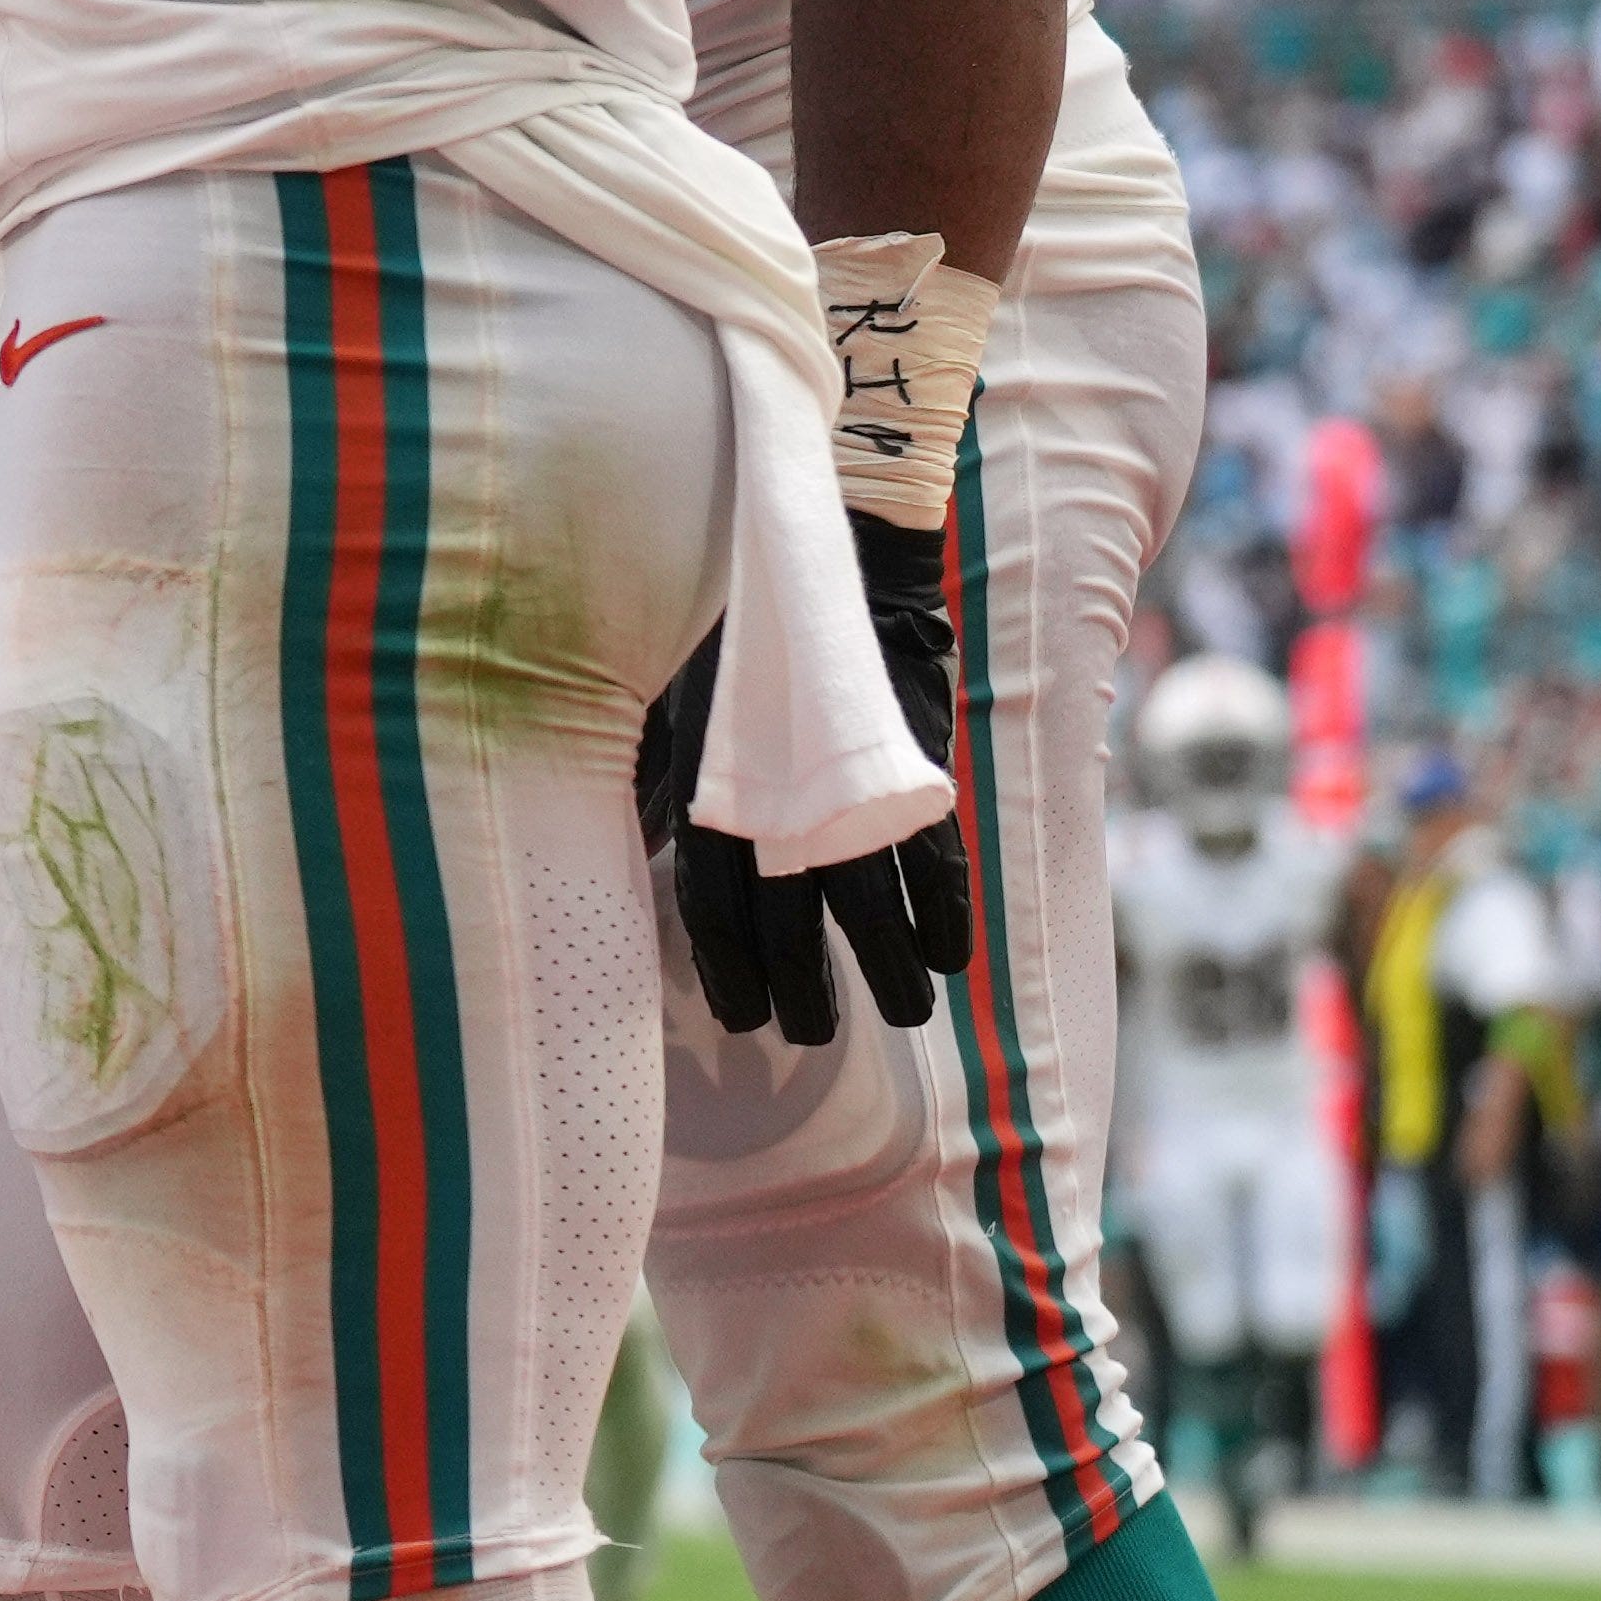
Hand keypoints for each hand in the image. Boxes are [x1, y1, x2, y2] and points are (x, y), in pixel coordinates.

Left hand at [634, 509, 971, 1045]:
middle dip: (803, 984)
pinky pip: (931, 854)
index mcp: (712, 782)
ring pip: (866, 898)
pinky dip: (943, 909)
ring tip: (907, 1013)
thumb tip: (647, 843)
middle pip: (787, 915)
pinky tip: (953, 956)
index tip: (743, 1018)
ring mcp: (848, 779)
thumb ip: (666, 782)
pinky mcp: (914, 762)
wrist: (830, 566)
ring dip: (889, 965)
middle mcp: (776, 791)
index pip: (712, 900)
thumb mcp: (674, 707)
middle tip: (812, 1033)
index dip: (728, 967)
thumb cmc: (741, 642)